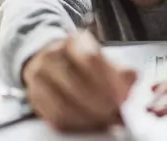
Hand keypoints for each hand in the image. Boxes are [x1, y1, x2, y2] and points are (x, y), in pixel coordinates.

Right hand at [22, 30, 136, 131]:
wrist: (47, 59)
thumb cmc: (80, 61)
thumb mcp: (101, 56)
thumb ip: (119, 69)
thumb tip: (131, 78)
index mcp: (74, 42)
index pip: (92, 59)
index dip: (110, 80)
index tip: (123, 95)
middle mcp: (53, 56)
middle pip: (78, 84)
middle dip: (102, 103)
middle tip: (117, 112)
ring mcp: (40, 78)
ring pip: (66, 104)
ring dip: (91, 117)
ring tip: (108, 120)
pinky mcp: (35, 98)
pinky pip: (57, 117)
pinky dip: (78, 124)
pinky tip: (92, 123)